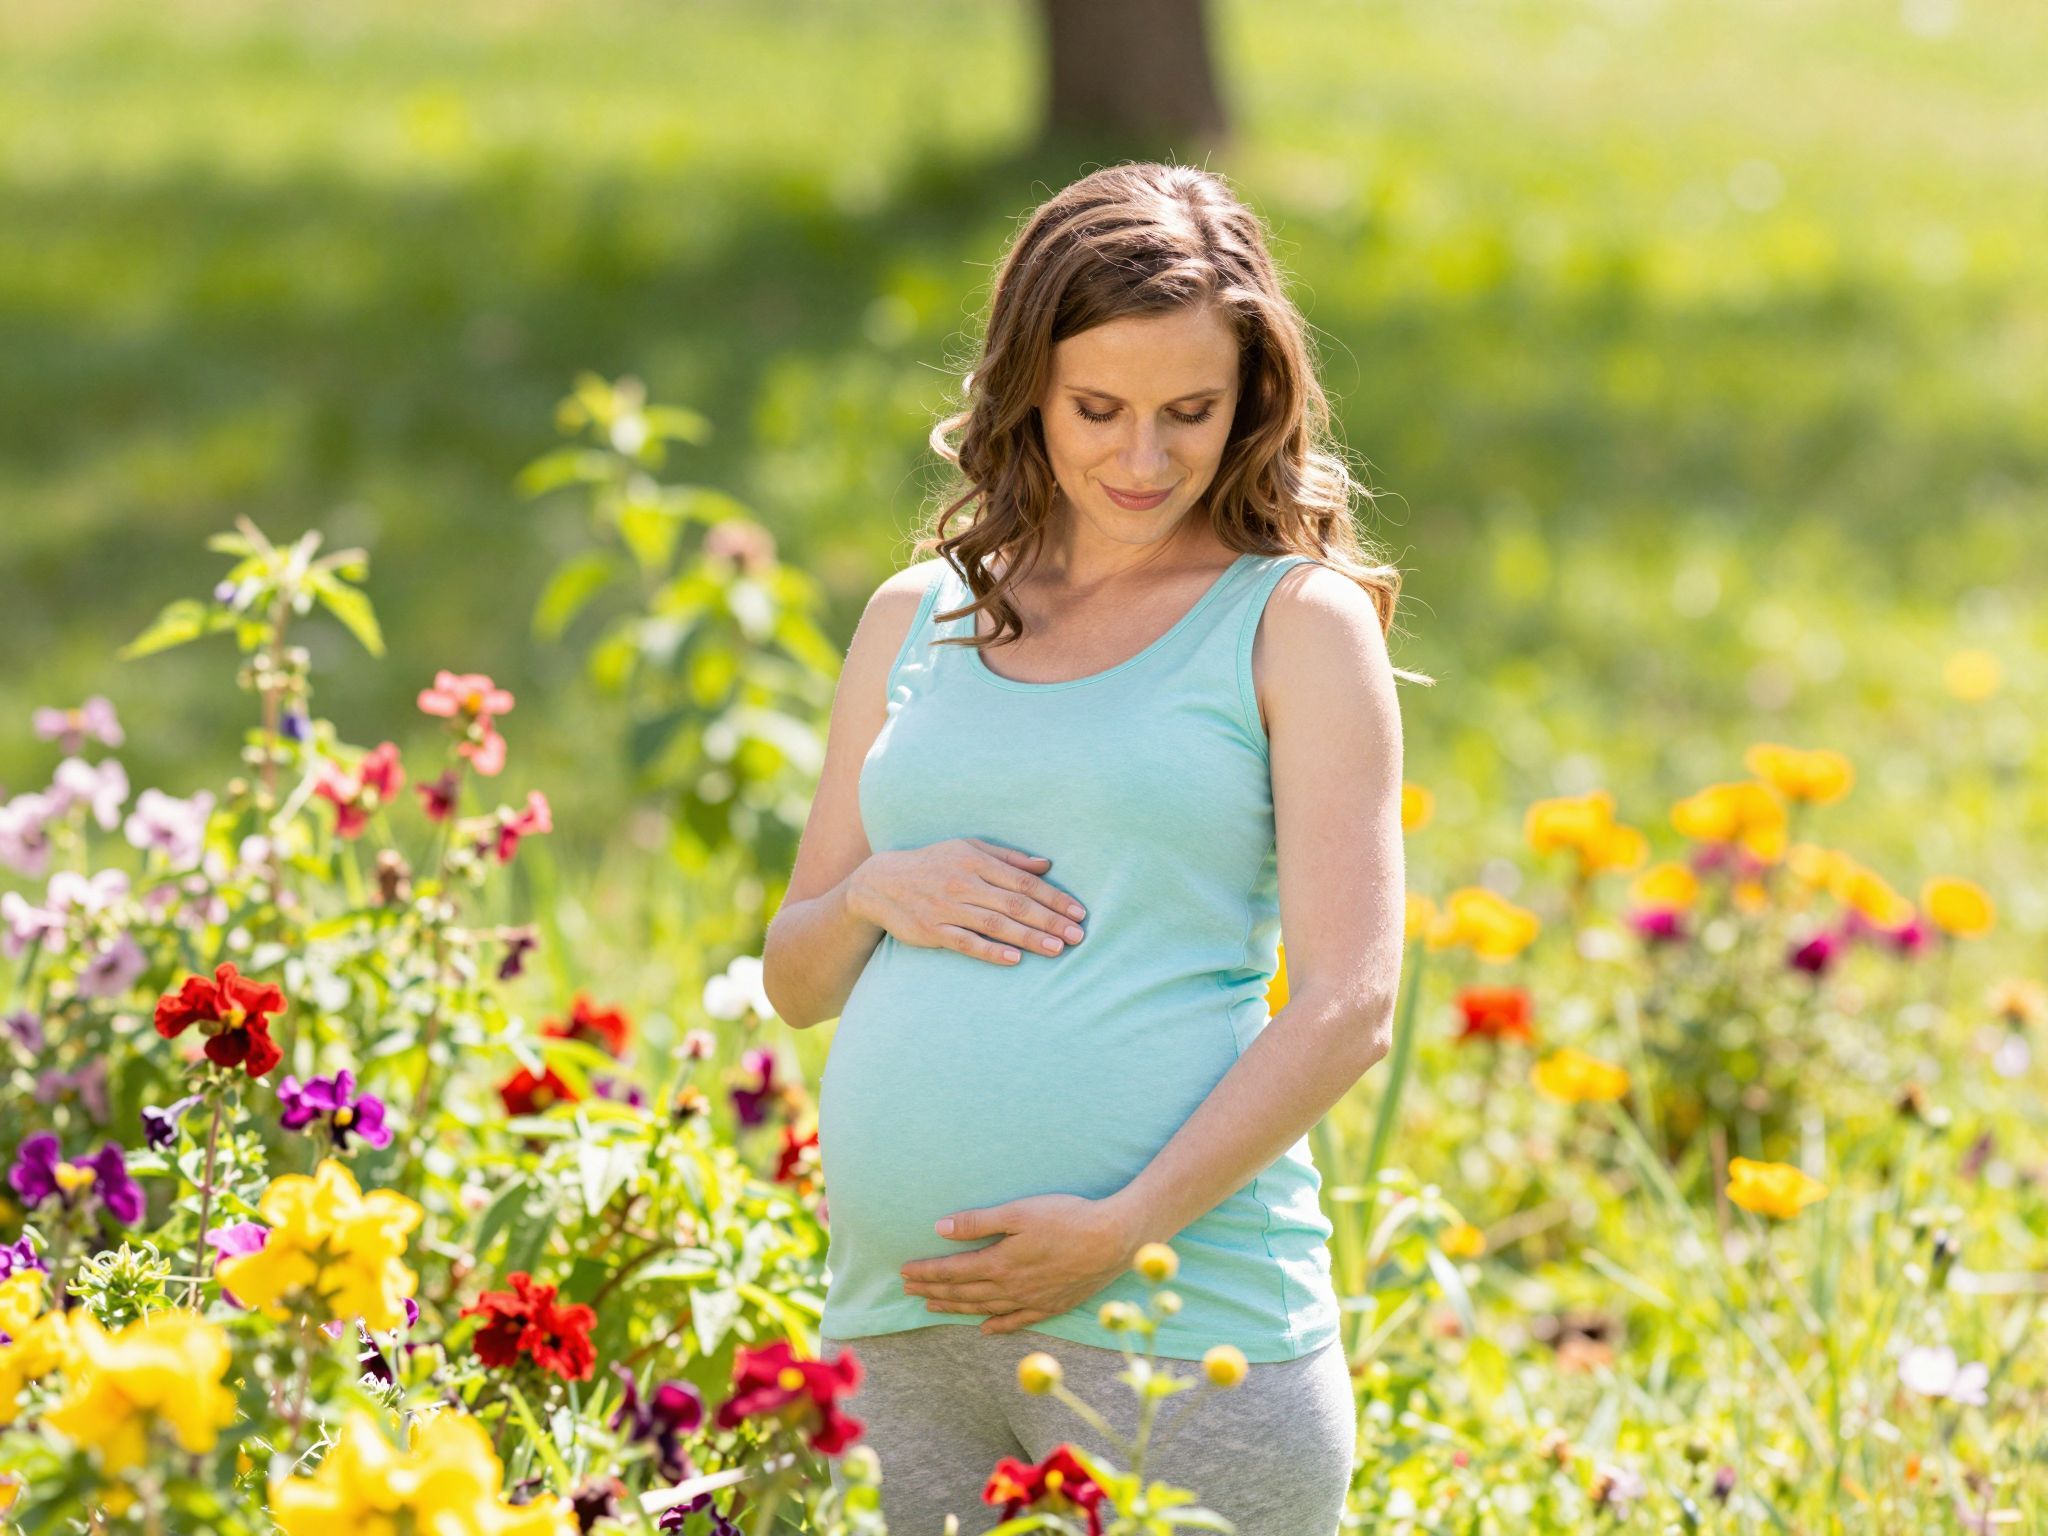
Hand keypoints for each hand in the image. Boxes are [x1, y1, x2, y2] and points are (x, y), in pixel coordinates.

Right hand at [850, 837, 1088, 966]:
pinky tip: (1014, 959)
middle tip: (1078, 935)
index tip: (1078, 912)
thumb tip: (1047, 864)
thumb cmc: (934, 863)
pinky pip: (966, 942)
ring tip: (1056, 949)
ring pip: (995, 924)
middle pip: (1015, 903)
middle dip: (1049, 920)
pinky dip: (990, 951)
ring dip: (1028, 937)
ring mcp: (947, 907)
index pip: (1024, 881)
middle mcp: (964, 883)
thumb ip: (1009, 858)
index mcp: (977, 861)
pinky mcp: (932, 930)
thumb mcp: (969, 849)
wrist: (881, 882)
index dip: (1053, 897)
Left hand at [899, 1193, 1139, 1334]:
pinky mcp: (1051, 1306)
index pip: (952, 1271)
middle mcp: (1010, 1287)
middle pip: (963, 1292)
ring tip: (933, 1308)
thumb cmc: (1067, 1218)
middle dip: (933, 1290)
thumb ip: (978, 1222)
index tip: (904, 1272)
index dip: (926, 1272)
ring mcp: (1031, 1300)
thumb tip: (940, 1228)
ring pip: (984, 1308)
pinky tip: (984, 1329)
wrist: (1113, 1239)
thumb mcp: (1019, 1212)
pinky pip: (1016, 1321)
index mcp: (999, 1263)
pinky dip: (996, 1326)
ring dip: (956, 1307)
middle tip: (908, 1290)